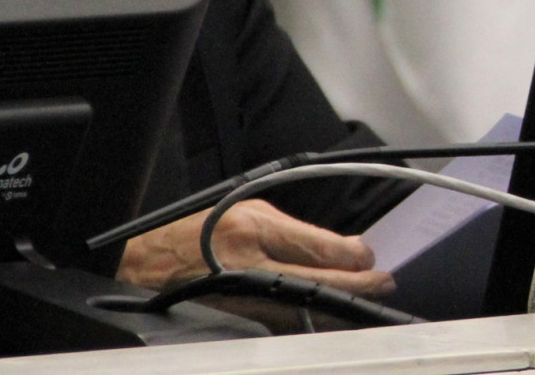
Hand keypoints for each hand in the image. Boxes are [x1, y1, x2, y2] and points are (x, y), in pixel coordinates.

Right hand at [115, 198, 394, 298]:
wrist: (151, 266)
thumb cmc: (195, 234)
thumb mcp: (241, 212)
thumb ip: (289, 230)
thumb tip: (339, 248)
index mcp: (252, 228)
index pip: (319, 247)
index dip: (353, 255)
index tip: (371, 255)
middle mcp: (253, 265)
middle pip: (325, 283)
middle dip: (361, 285)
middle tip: (383, 282)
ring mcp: (251, 299)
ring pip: (313, 310)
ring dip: (343, 305)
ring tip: (366, 297)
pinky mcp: (246, 322)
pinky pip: (292, 322)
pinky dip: (314, 317)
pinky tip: (330, 312)